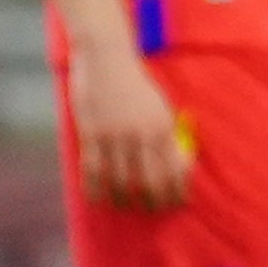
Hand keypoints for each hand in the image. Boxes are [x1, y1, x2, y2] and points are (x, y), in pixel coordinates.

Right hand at [69, 40, 189, 212]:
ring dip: (124, 199)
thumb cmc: (136, 83)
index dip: (176, 191)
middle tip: (154, 210)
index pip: (173, 170)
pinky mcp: (90, 133)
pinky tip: (99, 198)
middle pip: (149, 181)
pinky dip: (96, 189)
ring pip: (120, 180)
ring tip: (126, 204)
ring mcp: (113, 135)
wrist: (106, 56)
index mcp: (162, 126)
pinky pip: (93, 170)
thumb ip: (166, 135)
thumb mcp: (159, 107)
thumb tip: (176, 165)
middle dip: (154, 201)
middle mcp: (140, 133)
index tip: (177, 202)